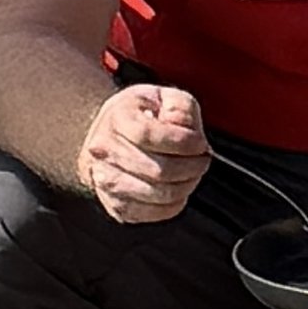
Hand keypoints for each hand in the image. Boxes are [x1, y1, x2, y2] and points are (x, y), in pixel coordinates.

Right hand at [78, 78, 210, 226]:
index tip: (200, 142)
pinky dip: (174, 204)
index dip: (182, 142)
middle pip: (158, 170)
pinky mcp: (116, 205)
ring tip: (193, 173)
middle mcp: (105, 151)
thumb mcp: (164, 96)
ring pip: (157, 194)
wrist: (109, 136)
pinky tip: (178, 188)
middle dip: (192, 167)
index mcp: (117, 118)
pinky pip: (153, 212)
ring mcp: (107, 180)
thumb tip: (184, 128)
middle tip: (202, 159)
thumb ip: (181, 107)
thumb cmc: (140, 115)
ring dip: (186, 185)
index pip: (148, 135)